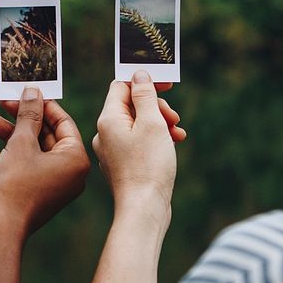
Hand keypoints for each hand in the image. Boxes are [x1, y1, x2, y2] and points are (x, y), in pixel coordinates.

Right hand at [0, 87, 89, 236]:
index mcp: (75, 158)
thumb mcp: (21, 142)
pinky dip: (6, 157)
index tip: (24, 93)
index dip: (42, 104)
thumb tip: (34, 91)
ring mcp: (54, 185)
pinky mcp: (37, 194)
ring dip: (8, 135)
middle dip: (20, 119)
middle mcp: (70, 172)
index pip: (62, 122)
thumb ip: (29, 114)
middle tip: (1, 102)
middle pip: (45, 135)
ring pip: (32, 150)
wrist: (1, 229)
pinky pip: (25, 168)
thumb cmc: (15, 184)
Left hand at [93, 71, 181, 216]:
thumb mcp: (152, 123)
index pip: (122, 86)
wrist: (144, 208)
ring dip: (160, 123)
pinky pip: (138, 143)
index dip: (145, 82)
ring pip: (137, 125)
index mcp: (108, 120)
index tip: (168, 86)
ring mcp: (112, 151)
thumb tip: (139, 74)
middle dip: (156, 107)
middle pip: (131, 106)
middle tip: (174, 118)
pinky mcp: (122, 164)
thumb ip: (145, 95)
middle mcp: (104, 134)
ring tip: (177, 134)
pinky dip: (155, 140)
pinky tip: (172, 145)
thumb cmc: (149, 165)